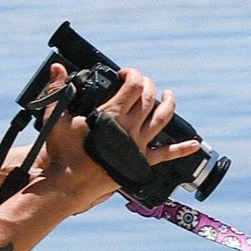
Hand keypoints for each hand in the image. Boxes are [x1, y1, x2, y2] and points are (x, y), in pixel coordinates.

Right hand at [28, 63, 196, 215]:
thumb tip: (57, 67)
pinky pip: (165, 155)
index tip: (125, 73)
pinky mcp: (139, 162)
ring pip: (162, 120)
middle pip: (149, 98)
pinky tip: (194, 145)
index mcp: (113, 114)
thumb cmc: (63, 151)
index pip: (134, 85)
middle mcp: (130, 128)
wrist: (69, 183)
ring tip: (169, 96)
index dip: (132, 74)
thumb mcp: (56, 116)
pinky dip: (181, 150)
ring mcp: (137, 145)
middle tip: (142, 82)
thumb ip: (57, 90)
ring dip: (168, 105)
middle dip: (148, 85)